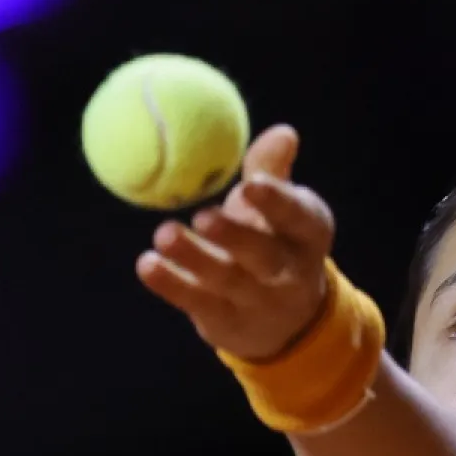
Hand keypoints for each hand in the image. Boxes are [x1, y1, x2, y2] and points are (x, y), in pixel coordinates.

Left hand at [136, 124, 335, 362]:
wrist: (284, 321)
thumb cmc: (274, 241)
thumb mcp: (278, 208)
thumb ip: (271, 170)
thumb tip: (284, 132)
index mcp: (308, 234)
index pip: (299, 218)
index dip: (277, 202)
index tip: (251, 183)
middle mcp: (290, 272)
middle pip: (264, 255)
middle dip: (235, 236)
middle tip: (203, 215)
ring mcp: (258, 302)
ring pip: (226, 281)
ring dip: (195, 258)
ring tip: (164, 234)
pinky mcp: (227, 323)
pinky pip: (197, 303)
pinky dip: (171, 284)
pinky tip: (147, 264)